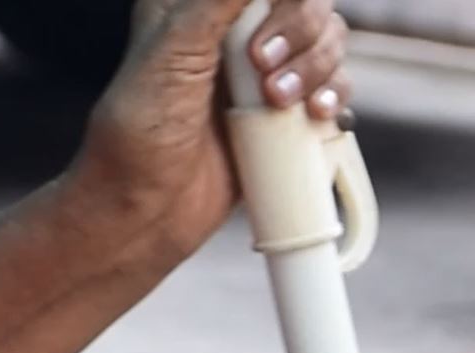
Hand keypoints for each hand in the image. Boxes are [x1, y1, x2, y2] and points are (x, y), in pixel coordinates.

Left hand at [68, 0, 352, 261]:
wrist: (146, 209)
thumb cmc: (140, 132)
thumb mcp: (173, 46)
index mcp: (197, 1)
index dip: (285, 0)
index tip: (264, 40)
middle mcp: (233, 28)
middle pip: (308, 3)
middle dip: (299, 31)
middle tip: (262, 67)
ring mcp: (262, 71)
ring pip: (327, 41)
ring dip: (316, 67)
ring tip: (279, 102)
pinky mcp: (283, 112)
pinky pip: (332, 87)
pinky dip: (335, 95)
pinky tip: (317, 113)